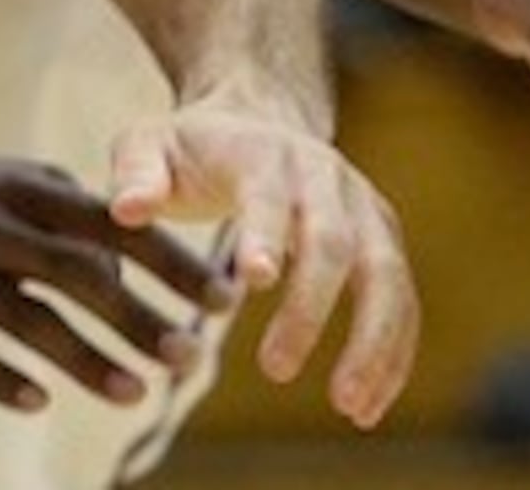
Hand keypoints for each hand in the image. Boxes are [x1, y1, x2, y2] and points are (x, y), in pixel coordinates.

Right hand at [0, 155, 232, 411]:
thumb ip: (68, 215)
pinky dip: (2, 377)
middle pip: (77, 274)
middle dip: (139, 320)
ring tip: (135, 394)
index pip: (112, 225)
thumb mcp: (3, 183)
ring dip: (86, 358)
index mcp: (19, 191)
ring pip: (24, 318)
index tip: (224, 300)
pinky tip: (38, 400)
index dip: (173, 263)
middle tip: (191, 360)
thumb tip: (138, 267)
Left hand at [107, 102, 416, 428]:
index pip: (270, 195)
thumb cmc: (191, 148)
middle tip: (275, 369)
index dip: (265, 234)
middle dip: (312, 309)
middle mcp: (327, 179)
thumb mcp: (148, 145)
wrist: (257, 120)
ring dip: (374, 344)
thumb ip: (136, 174)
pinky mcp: (384, 243)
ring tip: (349, 408)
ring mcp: (365, 210)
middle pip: (335, 242)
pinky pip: (402, 302)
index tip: (254, 279)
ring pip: (387, 277)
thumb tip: (127, 210)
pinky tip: (368, 409)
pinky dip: (393, 355)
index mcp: (266, 154)